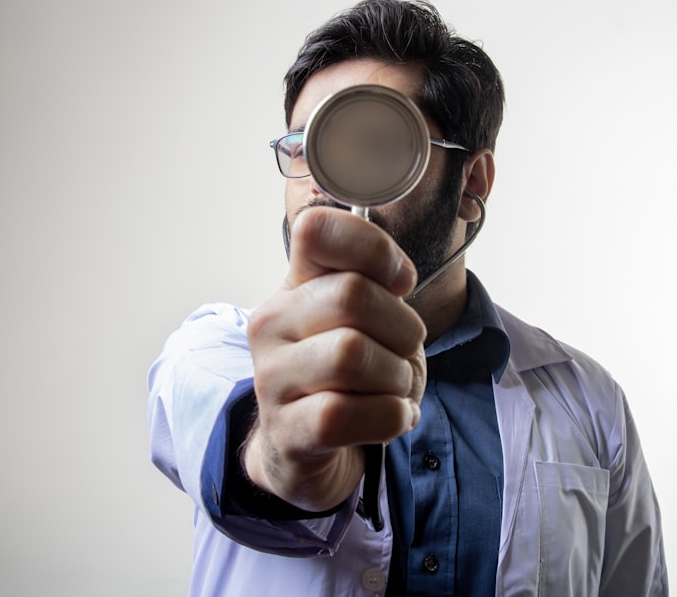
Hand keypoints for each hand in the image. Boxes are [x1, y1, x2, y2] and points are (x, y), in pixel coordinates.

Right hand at [243, 207, 426, 511]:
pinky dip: (392, 417)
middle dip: (403, 328)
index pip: (316, 229)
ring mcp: (272, 378)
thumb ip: (377, 283)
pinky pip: (349, 414)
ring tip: (397, 388)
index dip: (374, 247)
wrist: (305, 446)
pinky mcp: (287, 430)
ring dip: (398, 377)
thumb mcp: (364, 319)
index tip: (401, 281)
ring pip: (351, 354)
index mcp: (294, 284)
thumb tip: (398, 277)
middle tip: (405, 352)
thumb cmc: (347, 374)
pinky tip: (394, 418)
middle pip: (352, 295)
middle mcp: (272, 323)